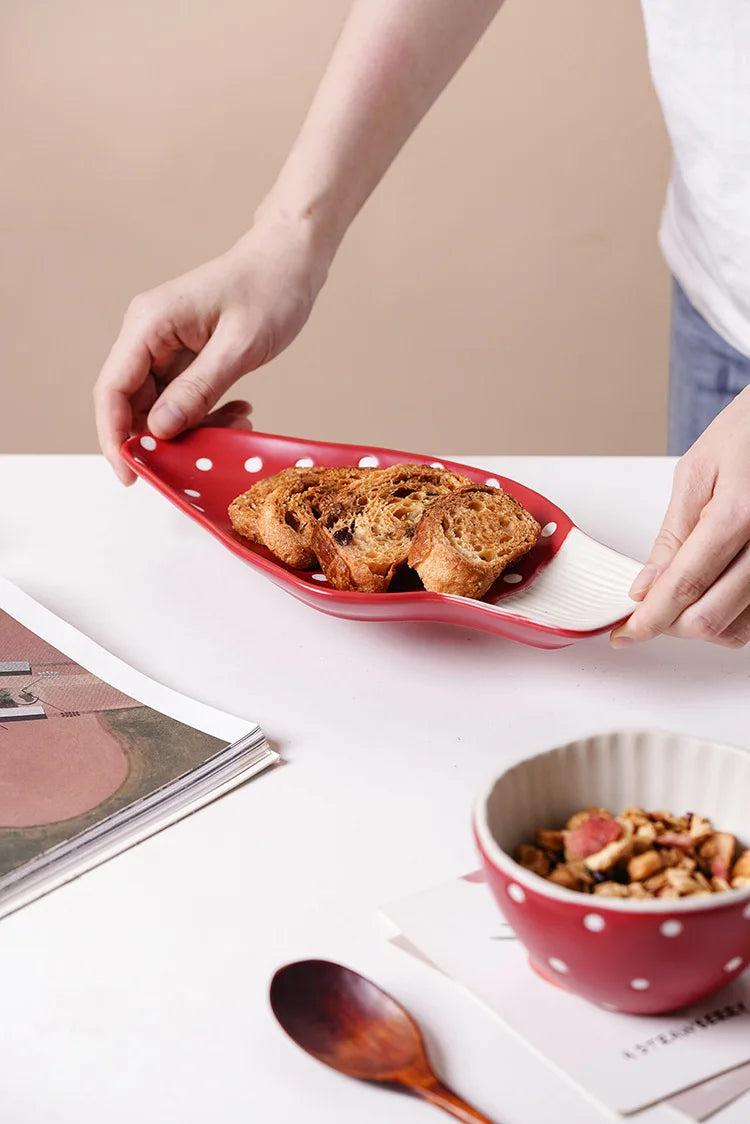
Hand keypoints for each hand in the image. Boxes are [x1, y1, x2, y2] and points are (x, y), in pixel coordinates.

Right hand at [94, 215, 328, 483]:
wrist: (291, 258)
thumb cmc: (270, 288)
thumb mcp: (239, 346)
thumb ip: (198, 389)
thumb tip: (159, 429)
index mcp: (150, 324)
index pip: (113, 390)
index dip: (115, 437)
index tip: (132, 474)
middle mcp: (148, 334)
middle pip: (133, 404)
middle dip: (164, 438)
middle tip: (203, 456)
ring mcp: (166, 345)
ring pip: (162, 406)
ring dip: (193, 427)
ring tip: (237, 425)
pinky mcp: (186, 354)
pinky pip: (184, 397)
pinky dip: (207, 412)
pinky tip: (239, 411)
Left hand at [611, 386, 749, 648]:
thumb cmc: (746, 434)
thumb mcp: (696, 475)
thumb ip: (672, 538)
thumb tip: (645, 588)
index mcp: (739, 515)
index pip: (684, 587)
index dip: (648, 619)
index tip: (624, 634)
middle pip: (710, 618)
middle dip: (668, 625)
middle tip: (644, 613)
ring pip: (737, 630)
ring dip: (699, 625)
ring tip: (679, 597)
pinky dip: (728, 619)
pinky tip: (710, 594)